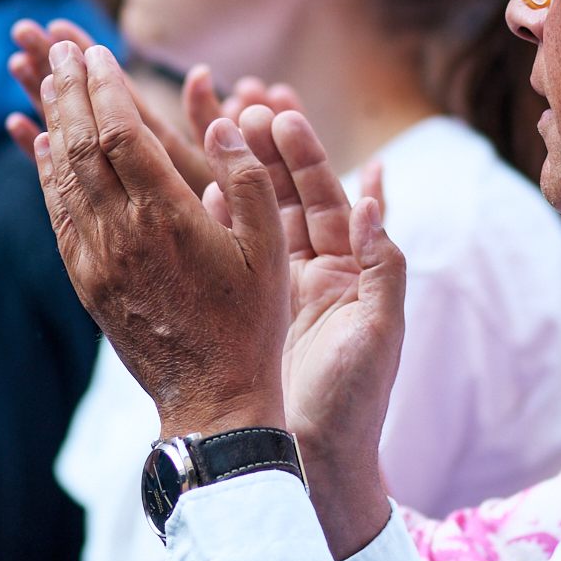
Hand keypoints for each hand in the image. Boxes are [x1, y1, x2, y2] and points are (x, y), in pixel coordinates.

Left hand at [30, 38, 291, 441]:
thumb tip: (222, 119)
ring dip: (51, 121)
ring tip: (44, 79)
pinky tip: (41, 145)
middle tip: (58, 46)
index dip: (104, 86)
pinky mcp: (86, 282)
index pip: (122, 132)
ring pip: (62, 175)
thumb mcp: (269, 247)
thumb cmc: (252, 323)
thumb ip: (246, 178)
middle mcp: (123, 232)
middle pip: (81, 143)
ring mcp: (97, 259)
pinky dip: (45, 173)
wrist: (212, 397)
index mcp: (168, 216)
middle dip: (68, 89)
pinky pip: (58, 215)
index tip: (95, 50)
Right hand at [239, 104, 403, 552]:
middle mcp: (312, 270)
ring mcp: (273, 288)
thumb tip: (377, 192)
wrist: (316, 463)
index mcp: (350, 269)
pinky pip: (220, 251)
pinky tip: (176, 181)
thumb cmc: (354, 404)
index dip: (301, 152)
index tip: (276, 109)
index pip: (325, 194)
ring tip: (197, 120)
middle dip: (258, 144)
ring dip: (225, 167)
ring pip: (246, 214)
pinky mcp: (241, 308)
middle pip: (281, 191)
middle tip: (229, 97)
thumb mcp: (378, 331)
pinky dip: (202, 215)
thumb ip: (384, 263)